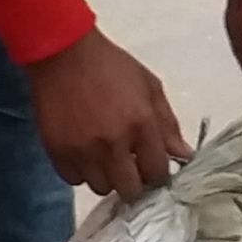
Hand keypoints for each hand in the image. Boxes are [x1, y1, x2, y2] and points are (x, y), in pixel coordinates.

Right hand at [23, 29, 187, 198]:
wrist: (63, 53)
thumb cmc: (111, 66)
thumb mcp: (149, 86)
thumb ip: (168, 124)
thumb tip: (184, 155)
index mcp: (141, 124)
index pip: (157, 172)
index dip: (157, 174)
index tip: (152, 167)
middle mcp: (113, 143)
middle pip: (130, 189)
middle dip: (134, 181)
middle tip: (129, 165)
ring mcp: (83, 150)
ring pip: (100, 188)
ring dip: (106, 177)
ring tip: (105, 156)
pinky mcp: (57, 152)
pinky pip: (73, 180)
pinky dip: (80, 171)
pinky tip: (84, 152)